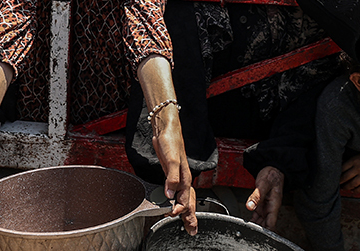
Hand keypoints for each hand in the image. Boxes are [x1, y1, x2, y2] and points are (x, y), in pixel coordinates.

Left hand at [151, 108, 197, 234]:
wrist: (167, 128)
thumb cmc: (171, 140)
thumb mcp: (172, 159)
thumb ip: (171, 177)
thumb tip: (169, 194)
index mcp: (184, 177)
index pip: (184, 198)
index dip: (179, 209)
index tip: (173, 214)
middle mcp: (182, 178)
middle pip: (188, 201)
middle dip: (190, 216)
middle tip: (192, 230)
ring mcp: (176, 176)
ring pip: (183, 198)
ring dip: (185, 210)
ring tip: (188, 223)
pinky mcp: (170, 172)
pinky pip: (176, 191)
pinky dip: (177, 200)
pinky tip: (175, 202)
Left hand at [246, 166, 283, 230]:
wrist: (272, 169)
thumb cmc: (271, 176)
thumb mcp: (263, 184)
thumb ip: (256, 196)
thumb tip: (250, 207)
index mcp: (274, 205)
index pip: (271, 224)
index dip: (266, 231)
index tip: (258, 234)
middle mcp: (270, 208)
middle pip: (266, 225)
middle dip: (259, 230)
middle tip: (249, 232)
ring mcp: (266, 207)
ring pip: (261, 222)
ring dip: (255, 226)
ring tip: (247, 230)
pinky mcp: (261, 205)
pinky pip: (257, 216)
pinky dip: (253, 220)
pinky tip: (248, 223)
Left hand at [339, 154, 359, 193]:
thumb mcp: (358, 155)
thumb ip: (350, 161)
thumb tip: (341, 166)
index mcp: (354, 160)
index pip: (342, 168)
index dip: (337, 173)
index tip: (334, 176)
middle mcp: (358, 168)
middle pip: (345, 177)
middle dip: (340, 181)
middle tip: (337, 183)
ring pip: (352, 184)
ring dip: (346, 187)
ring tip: (344, 188)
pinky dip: (356, 191)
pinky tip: (353, 191)